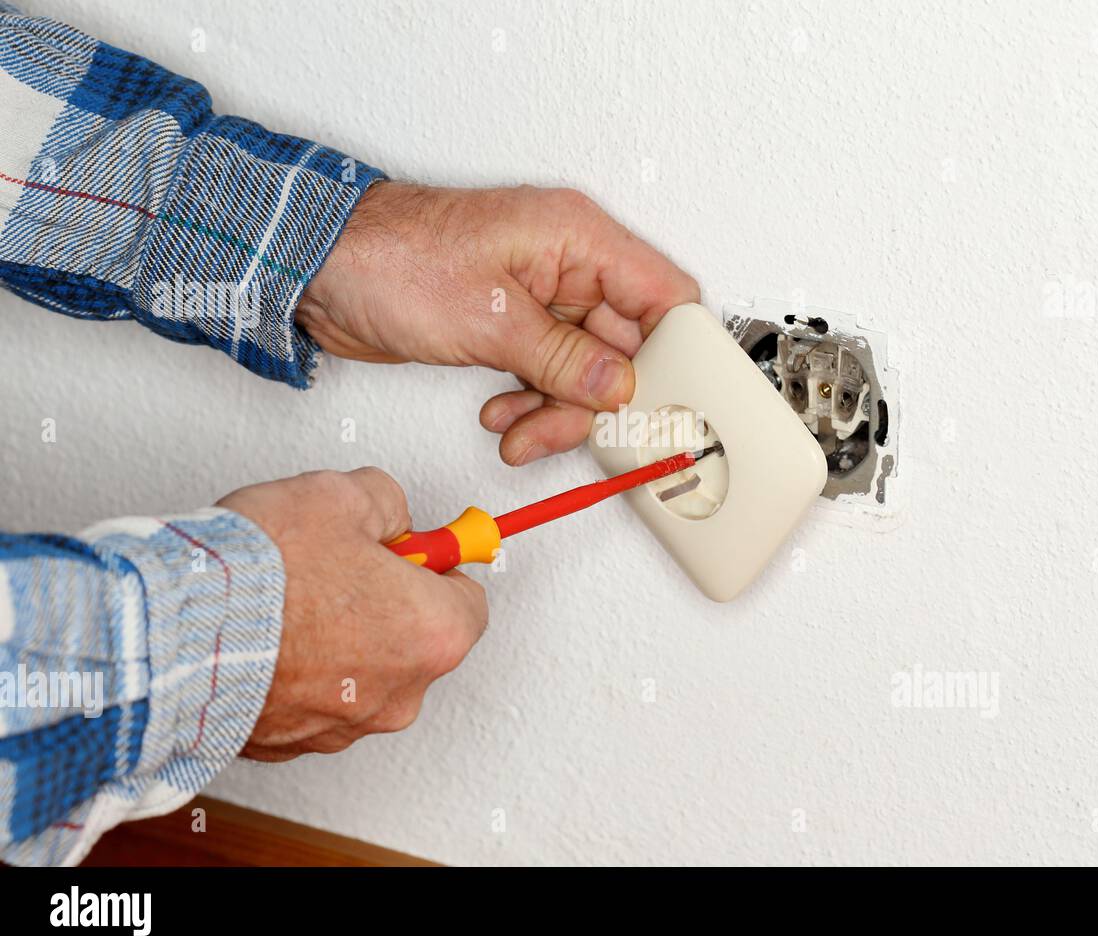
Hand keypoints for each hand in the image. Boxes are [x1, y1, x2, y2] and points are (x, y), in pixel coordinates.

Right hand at [218, 468, 486, 760]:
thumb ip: (386, 503)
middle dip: (382, 601)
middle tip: (337, 565)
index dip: (435, 566)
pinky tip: (263, 634)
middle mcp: (400, 693)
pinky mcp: (291, 744)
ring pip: (360, 671)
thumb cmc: (261, 575)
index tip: (411, 549)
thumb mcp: (342, 495)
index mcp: (434, 634)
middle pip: (414, 638)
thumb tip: (388, 516)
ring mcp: (344, 726)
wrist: (173, 633)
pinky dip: (295, 670)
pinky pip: (311, 698)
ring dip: (336, 638)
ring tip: (286, 597)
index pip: (468, 600)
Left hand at [296, 182, 698, 464]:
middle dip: (597, 397)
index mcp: (578, 240)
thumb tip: (618, 386)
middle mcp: (567, 266)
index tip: (664, 398)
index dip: (674, 351)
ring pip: (584, 370)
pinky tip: (503, 417)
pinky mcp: (511, 327)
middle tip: (573, 426)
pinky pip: (547, 374)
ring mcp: (539, 299)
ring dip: (556, 410)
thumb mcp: (489, 319)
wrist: (320, 270)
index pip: (665, 296)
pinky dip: (531, 404)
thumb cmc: (391, 258)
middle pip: (624, 346)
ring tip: (520, 430)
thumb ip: (564, 358)